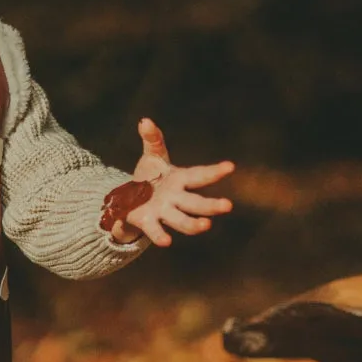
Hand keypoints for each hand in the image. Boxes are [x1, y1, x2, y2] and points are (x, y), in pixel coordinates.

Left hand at [110, 118, 234, 246]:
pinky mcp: (149, 222)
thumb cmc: (149, 176)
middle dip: (212, 205)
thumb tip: (144, 120)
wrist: (130, 198)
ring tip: (206, 225)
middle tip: (227, 206)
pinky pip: (157, 230)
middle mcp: (177, 198)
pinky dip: (160, 235)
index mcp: (180, 179)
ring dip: (194, 224)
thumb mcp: (152, 156)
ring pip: (183, 220)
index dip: (215, 171)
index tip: (230, 166)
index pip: (200, 175)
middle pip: (197, 203)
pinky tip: (166, 241)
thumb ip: (152, 139)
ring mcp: (165, 212)